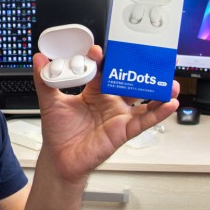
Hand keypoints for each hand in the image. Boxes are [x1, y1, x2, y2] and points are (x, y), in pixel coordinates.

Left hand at [32, 45, 178, 183]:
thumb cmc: (58, 131)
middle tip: (150, 54)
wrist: (59, 159)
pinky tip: (171, 104)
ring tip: (170, 79)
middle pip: (129, 79)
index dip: (103, 58)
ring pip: (143, 98)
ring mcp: (119, 114)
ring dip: (158, 89)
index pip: (103, 69)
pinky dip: (159, 112)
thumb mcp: (49, 101)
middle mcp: (109, 100)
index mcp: (94, 90)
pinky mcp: (124, 130)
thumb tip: (38, 59)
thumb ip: (44, 80)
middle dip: (141, 68)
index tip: (98, 51)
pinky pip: (145, 120)